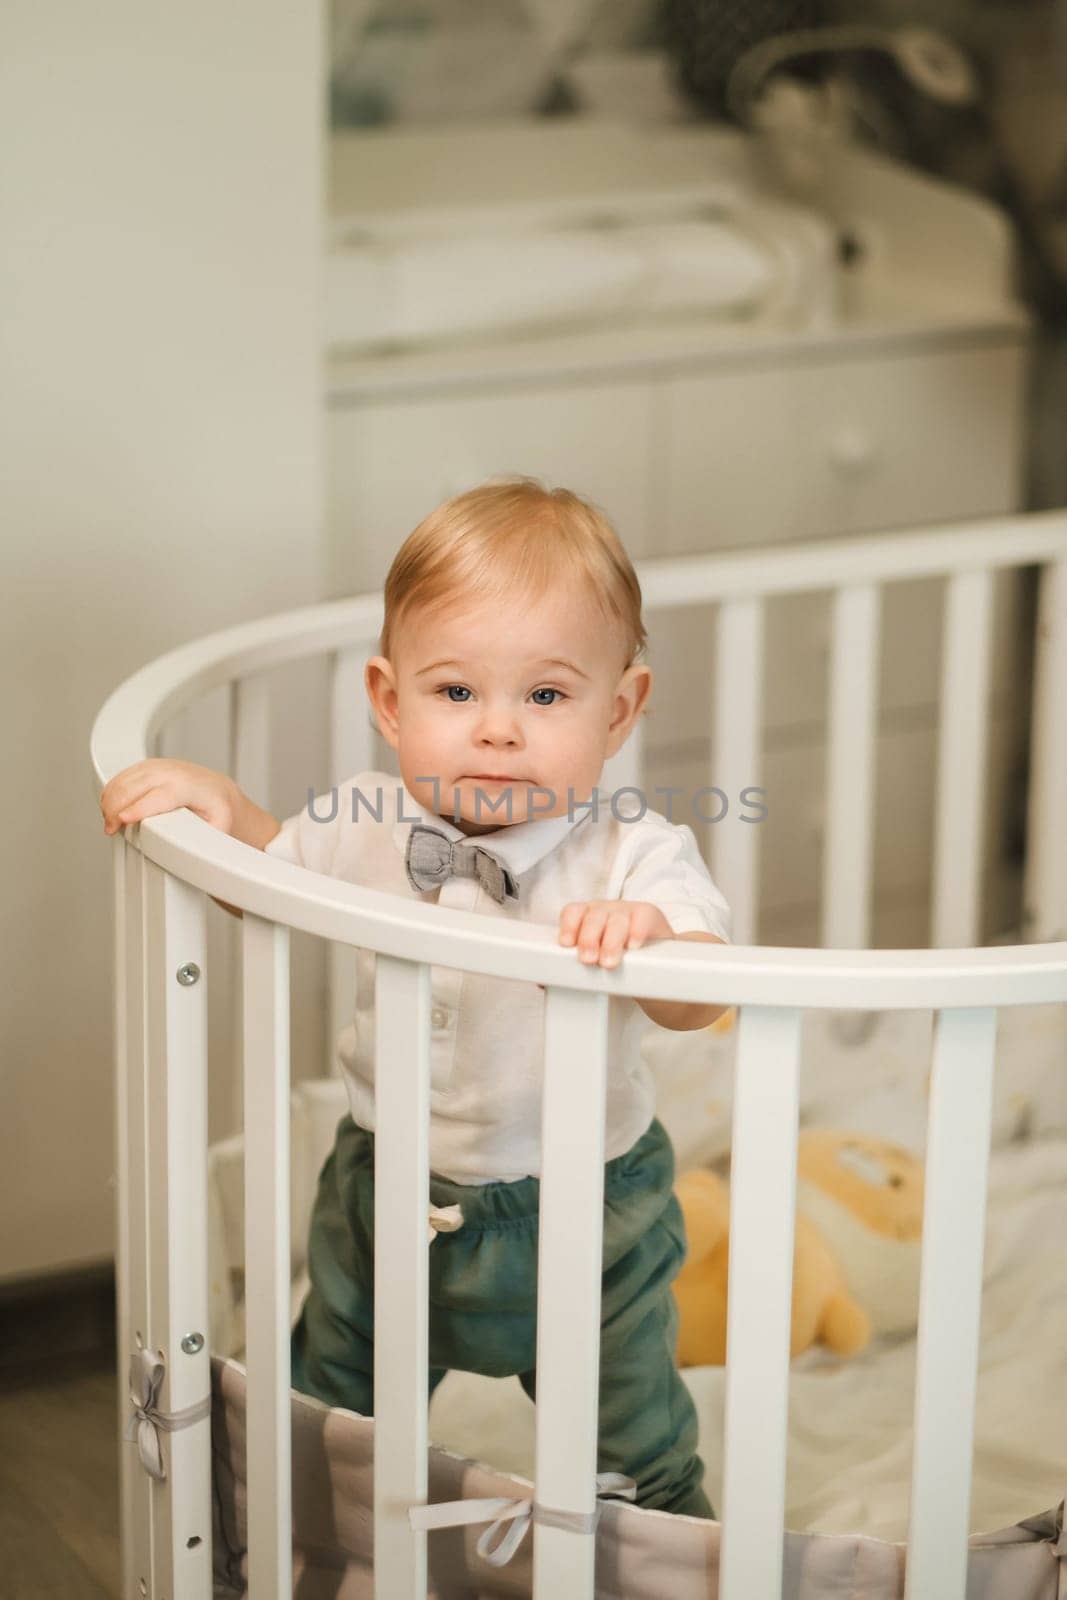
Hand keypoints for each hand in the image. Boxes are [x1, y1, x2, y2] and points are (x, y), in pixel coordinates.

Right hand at [100, 758, 238, 836]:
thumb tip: (187, 848)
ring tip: (110, 823)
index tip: (123, 819)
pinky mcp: (146, 767)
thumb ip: (203, 836)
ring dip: (109, 801)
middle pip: (133, 786)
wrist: (217, 790)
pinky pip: (120, 776)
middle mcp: (171, 772)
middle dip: (116, 808)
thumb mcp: (219, 826)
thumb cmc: (216, 810)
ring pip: (123, 779)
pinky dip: (110, 792)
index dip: (139, 808)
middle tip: (112, 830)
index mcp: (189, 786)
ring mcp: (157, 766)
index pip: (159, 795)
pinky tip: (111, 808)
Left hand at [557, 900, 675, 969]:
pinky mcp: (649, 915)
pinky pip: (642, 917)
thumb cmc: (616, 957)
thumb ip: (571, 969)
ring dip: (611, 941)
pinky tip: (633, 945)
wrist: (653, 959)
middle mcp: (605, 910)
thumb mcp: (594, 960)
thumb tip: (543, 982)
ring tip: (609, 962)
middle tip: (588, 960)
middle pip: (593, 917)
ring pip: (616, 919)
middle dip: (588, 938)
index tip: (566, 945)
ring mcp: (627, 911)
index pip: (572, 912)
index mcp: (586, 917)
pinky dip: (637, 931)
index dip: (568, 926)